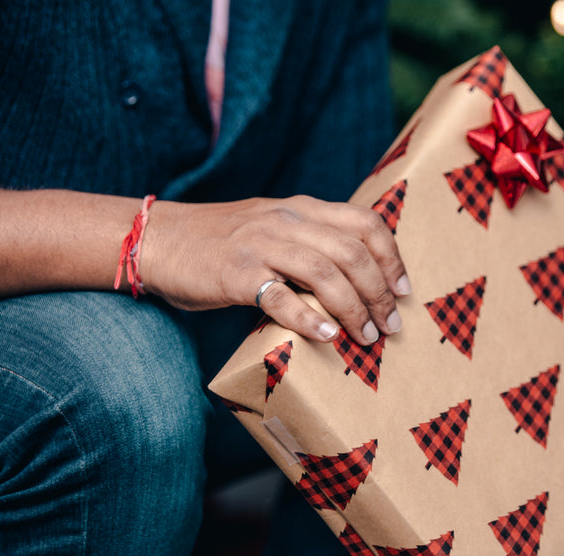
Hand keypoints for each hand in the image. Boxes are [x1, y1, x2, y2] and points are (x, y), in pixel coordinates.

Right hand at [140, 195, 410, 343]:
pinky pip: (280, 297)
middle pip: (352, 252)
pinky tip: (326, 337)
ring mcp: (260, 245)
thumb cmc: (222, 242)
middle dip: (379, 292)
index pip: (365, 222)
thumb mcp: (273, 227)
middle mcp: (286, 221)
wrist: (159, 239)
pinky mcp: (236, 274)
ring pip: (325, 272)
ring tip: (365, 337)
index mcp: (302, 209)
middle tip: (390, 326)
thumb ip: (311, 241)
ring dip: (353, 309)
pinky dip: (308, 319)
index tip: (404, 290)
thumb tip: (357, 279)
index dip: (392, 257)